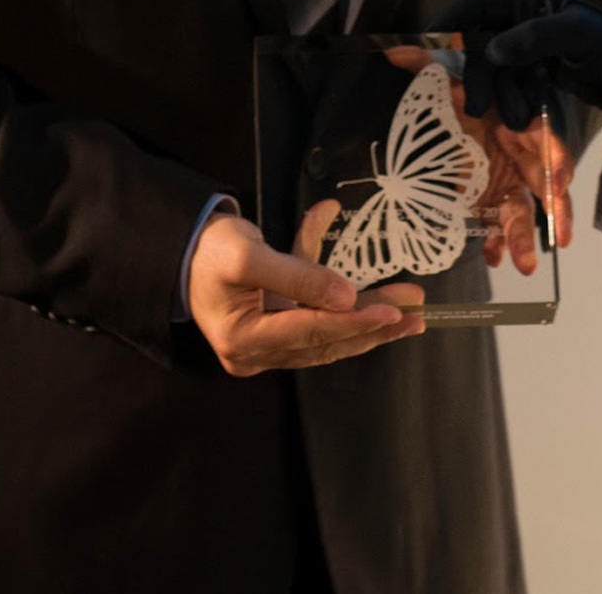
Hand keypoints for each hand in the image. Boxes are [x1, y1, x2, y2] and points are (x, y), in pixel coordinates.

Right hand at [189, 210, 423, 375]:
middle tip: (415, 314)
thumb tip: (346, 295)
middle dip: (372, 325)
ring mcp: (267, 345)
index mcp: (242, 340)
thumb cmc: (210, 250)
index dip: (353, 321)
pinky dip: (347, 305)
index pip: (309, 332)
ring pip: (328, 334)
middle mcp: (256, 352)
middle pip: (325, 339)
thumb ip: (297, 274)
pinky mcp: (278, 330)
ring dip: (369, 322)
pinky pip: (319, 320)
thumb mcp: (249, 255)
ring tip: (409, 313)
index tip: (392, 312)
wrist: (186, 249)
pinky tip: (380, 295)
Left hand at [382, 44, 571, 265]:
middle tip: (559, 236)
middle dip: (553, 209)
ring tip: (523, 265)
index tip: (558, 179)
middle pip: (543, 180)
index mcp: (515, 117)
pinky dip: (497, 239)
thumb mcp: (444, 74)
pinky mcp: (494, 194)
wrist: (457, 107)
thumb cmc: (460, 90)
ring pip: (524, 207)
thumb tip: (394, 51)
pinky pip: (500, 220)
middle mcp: (520, 150)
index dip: (553, 156)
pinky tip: (491, 257)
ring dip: (525, 236)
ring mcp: (509, 176)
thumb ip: (426, 63)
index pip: (542, 134)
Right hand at [435, 0, 601, 166]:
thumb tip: (492, 50)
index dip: (448, 23)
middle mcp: (524, 14)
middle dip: (475, 74)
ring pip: (492, 66)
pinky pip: (507, 81)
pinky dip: (509, 98)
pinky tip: (523, 116)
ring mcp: (528, 41)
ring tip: (514, 118)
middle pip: (479, 39)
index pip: (476, 3)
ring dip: (496, 93)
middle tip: (475, 106)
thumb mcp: (577, 37)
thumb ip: (535, 38)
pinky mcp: (533, 65)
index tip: (426, 48)